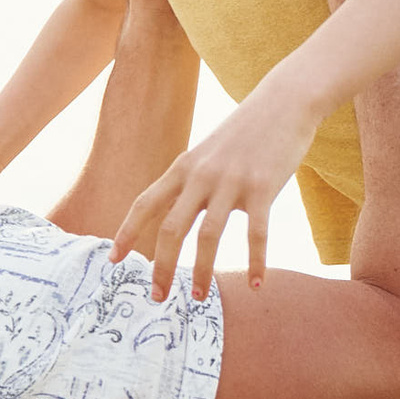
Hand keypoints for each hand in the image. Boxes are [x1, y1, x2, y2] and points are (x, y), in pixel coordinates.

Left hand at [109, 79, 318, 299]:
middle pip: (171, 228)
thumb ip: (192, 180)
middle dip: (162, 267)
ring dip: (203, 272)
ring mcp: (232, 181)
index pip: (145, 204)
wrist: (285, 101)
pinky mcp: (264, 186)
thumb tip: (177, 214)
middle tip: (158, 297)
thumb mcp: (209, 152)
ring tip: (201, 297)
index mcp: (184, 167)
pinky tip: (256, 284)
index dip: (127, 233)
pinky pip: (256, 233)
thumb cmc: (247, 131)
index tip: (114, 261)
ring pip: (209, 236)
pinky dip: (255, 262)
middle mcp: (202, 176)